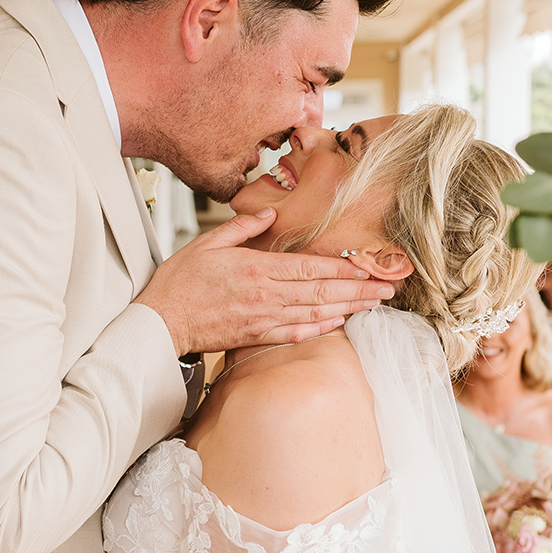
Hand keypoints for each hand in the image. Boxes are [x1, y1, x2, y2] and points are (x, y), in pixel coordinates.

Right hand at [135, 211, 395, 354]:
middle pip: (322, 291)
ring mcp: (263, 318)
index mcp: (257, 268)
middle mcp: (266, 295)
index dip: (344, 267)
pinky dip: (321, 328)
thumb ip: (242, 228)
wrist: (162, 322)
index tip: (369, 266)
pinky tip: (338, 323)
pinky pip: (296, 333)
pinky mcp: (256, 336)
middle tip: (389, 289)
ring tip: (374, 305)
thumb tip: (269, 216)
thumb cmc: (179, 283)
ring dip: (349, 308)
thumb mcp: (206, 243)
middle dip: (359, 289)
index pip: (311, 266)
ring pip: (316, 312)